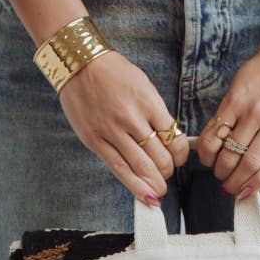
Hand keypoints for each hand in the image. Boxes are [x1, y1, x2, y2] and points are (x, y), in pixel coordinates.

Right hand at [57, 49, 189, 206]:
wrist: (78, 63)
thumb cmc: (113, 73)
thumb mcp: (143, 86)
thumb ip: (156, 113)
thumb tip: (169, 140)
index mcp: (148, 102)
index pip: (174, 139)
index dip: (181, 155)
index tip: (179, 158)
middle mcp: (132, 118)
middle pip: (160, 157)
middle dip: (168, 171)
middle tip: (167, 174)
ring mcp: (112, 131)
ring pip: (141, 167)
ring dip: (155, 183)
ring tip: (159, 191)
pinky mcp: (95, 141)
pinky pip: (118, 169)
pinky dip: (135, 186)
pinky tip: (145, 196)